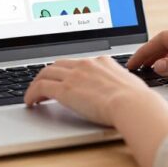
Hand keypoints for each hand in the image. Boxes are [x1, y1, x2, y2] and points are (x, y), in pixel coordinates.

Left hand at [24, 56, 162, 125]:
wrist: (133, 104)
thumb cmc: (137, 100)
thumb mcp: (129, 84)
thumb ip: (119, 83)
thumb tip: (121, 90)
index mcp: (101, 61)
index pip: (77, 62)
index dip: (66, 71)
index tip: (63, 78)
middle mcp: (85, 64)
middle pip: (58, 64)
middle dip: (48, 74)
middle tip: (43, 84)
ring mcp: (74, 76)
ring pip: (45, 73)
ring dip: (37, 83)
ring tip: (33, 94)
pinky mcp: (65, 90)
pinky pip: (40, 88)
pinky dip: (31, 93)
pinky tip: (30, 102)